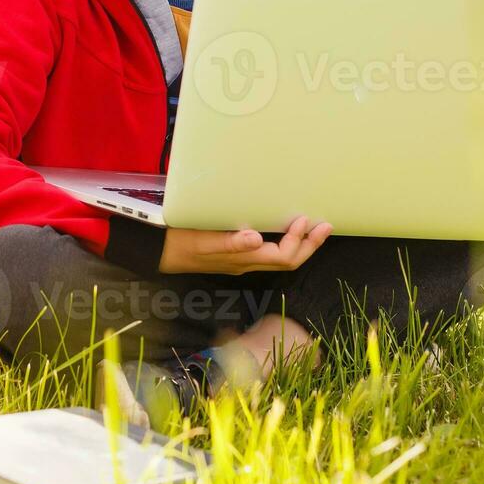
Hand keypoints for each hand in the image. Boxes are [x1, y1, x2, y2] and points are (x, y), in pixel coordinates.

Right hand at [158, 215, 331, 274]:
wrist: (158, 251)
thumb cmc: (179, 243)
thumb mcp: (202, 240)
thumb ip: (229, 243)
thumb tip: (255, 239)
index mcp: (242, 260)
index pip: (282, 258)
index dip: (298, 241)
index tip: (304, 219)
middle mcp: (246, 263)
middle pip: (288, 261)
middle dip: (310, 245)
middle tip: (325, 225)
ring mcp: (241, 260)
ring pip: (280, 258)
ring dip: (300, 243)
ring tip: (313, 226)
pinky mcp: (234, 252)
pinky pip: (268, 251)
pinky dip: (282, 239)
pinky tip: (283, 226)